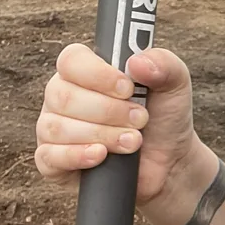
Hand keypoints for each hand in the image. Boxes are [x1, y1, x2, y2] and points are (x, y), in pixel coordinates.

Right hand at [34, 43, 200, 211]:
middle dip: (108, 111)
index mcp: (84, 71)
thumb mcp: (175, 85)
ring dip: (102, 135)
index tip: (128, 88)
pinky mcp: (53, 162)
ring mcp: (53, 129)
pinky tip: (101, 155)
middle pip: (63, 96)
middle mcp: (62, 97)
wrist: (169, 164)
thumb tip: (137, 62)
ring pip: (58, 127)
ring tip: (133, 141)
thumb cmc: (164, 118)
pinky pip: (50, 157)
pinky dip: (77, 156)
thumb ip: (163, 64)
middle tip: (140, 119)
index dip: (97, 74)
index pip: (71, 60)